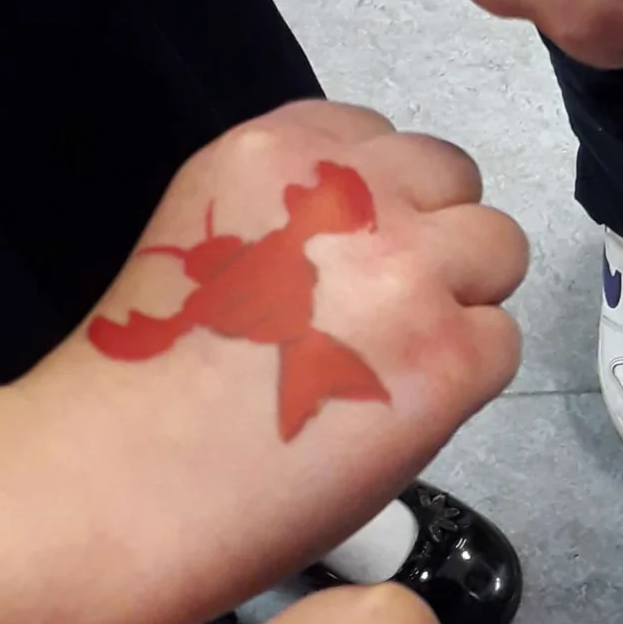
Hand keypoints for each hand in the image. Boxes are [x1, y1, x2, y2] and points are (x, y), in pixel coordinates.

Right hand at [0, 102, 526, 623]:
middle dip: (433, 239)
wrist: (120, 486)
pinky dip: (467, 379)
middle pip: (453, 181)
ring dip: (464, 300)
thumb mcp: (211, 241)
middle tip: (386, 314)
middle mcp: (350, 191)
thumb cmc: (144, 391)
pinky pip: (503, 341)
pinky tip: (397, 412)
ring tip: (394, 363)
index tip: (349, 256)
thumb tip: (370, 238)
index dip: (377, 202)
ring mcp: (410, 269)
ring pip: (499, 249)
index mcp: (275, 153)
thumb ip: (292, 217)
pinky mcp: (451, 354)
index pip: (376, 137)